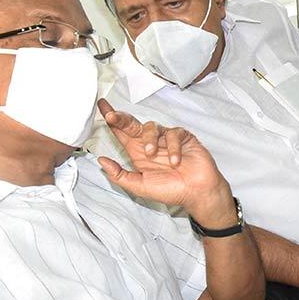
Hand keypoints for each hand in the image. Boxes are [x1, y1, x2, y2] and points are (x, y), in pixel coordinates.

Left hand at [96, 99, 235, 227]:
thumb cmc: (171, 190)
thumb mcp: (140, 187)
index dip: (112, 120)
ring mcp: (167, 139)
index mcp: (137, 153)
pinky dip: (173, 148)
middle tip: (112, 117)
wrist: (197, 192)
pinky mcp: (183, 137)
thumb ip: (120, 175)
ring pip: (151, 127)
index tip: (102, 106)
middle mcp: (151, 143)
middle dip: (121, 119)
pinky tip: (175, 161)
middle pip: (132, 124)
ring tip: (151, 154)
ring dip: (149, 140)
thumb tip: (101, 161)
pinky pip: (174, 134)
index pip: (121, 133)